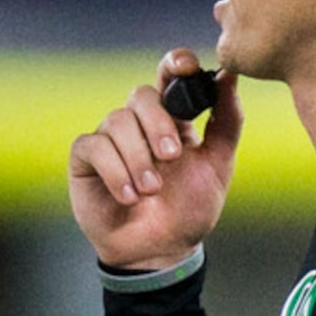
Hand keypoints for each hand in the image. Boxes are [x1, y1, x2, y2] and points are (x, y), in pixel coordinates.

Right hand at [68, 47, 242, 269]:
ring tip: (151, 190)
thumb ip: (227, 122)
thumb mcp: (218, 166)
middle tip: (171, 157)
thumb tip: (230, 76)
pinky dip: (115, 171)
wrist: (161, 252)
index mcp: (171, 118)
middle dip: (158, 123)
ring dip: (138, 157)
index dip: (174, 63)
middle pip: (141, 95)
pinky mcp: (86, 160)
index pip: (168, 75)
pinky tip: (130, 196)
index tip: (185, 67)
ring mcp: (110, 139)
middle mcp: (138, 123)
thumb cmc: (189, 211)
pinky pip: (94, 146)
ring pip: (117, 121)